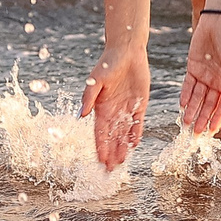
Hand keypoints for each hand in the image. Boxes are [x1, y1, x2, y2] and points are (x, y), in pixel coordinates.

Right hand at [79, 43, 150, 168]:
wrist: (127, 51)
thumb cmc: (107, 63)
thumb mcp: (96, 80)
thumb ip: (89, 97)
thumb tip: (81, 115)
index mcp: (100, 107)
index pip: (99, 132)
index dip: (99, 147)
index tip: (99, 161)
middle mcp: (112, 111)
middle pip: (111, 137)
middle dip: (110, 153)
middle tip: (110, 170)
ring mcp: (126, 109)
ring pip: (124, 134)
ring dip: (122, 148)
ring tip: (121, 163)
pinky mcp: (140, 105)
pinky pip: (138, 123)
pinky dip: (135, 134)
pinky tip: (134, 145)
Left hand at [178, 11, 220, 136]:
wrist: (217, 22)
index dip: (217, 118)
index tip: (211, 131)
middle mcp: (217, 82)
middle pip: (209, 105)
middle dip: (202, 119)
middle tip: (195, 133)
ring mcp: (205, 76)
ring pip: (197, 98)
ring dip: (192, 111)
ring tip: (186, 124)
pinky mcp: (193, 68)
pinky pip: (188, 85)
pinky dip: (185, 96)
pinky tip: (182, 106)